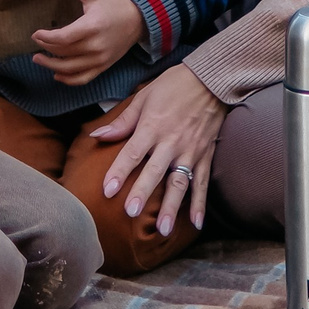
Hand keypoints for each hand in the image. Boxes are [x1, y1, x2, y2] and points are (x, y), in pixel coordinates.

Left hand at [29, 0, 145, 85]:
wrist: (138, 19)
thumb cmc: (114, 4)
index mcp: (92, 26)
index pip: (63, 38)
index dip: (46, 38)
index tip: (36, 33)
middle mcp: (96, 46)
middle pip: (64, 53)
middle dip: (46, 48)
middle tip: (36, 42)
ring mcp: (100, 59)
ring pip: (70, 69)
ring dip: (51, 66)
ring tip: (38, 59)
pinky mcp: (103, 66)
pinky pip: (83, 78)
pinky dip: (68, 79)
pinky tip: (57, 74)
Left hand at [91, 64, 225, 237]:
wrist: (211, 79)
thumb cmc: (173, 85)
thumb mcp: (144, 96)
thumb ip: (122, 121)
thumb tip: (97, 135)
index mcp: (152, 126)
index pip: (132, 152)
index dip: (119, 171)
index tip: (107, 190)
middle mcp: (171, 141)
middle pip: (154, 171)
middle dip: (143, 192)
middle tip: (131, 213)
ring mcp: (190, 150)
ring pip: (179, 182)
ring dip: (172, 207)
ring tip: (163, 230)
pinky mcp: (205, 155)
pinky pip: (202, 182)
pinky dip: (200, 204)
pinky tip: (196, 224)